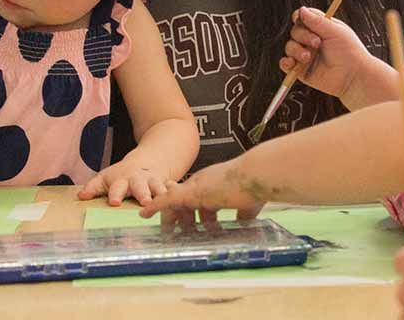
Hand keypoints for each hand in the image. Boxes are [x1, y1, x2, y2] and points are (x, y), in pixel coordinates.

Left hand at [77, 157, 173, 207]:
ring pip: (160, 189)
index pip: (117, 188)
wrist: (152, 158)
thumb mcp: (107, 177)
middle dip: (143, 194)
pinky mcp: (169, 187)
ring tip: (167, 204)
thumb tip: (80, 196)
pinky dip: (178, 200)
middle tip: (146, 203)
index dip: (116, 194)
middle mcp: (140, 181)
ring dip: (163, 196)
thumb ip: (94, 187)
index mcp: (123, 180)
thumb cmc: (124, 173)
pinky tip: (183, 208)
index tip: (115, 202)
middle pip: (141, 187)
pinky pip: (174, 193)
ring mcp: (156, 183)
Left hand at [136, 161, 271, 231]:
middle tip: (172, 230)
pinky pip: (168, 200)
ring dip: (168, 216)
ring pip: (174, 202)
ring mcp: (197, 186)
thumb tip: (242, 225)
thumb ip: (242, 214)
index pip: (199, 197)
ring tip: (160, 229)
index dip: (194, 210)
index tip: (192, 220)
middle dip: (179, 216)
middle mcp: (203, 182)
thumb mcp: (248, 204)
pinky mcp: (193, 192)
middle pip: (184, 200)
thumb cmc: (258, 185)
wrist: (258, 173)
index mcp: (216, 183)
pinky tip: (144, 214)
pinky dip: (156, 206)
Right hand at [281, 6, 378, 99]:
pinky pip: (286, 64)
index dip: (299, 17)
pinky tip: (292, 63)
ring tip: (308, 57)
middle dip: (302, 35)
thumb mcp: (335, 31)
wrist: (353, 76)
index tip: (299, 19)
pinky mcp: (301, 70)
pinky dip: (285, 62)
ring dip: (296, 50)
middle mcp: (311, 41)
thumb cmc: (349, 52)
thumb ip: (317, 21)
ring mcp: (306, 55)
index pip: (304, 18)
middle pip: (295, 31)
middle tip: (317, 43)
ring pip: (290, 46)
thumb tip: (301, 9)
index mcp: (321, 29)